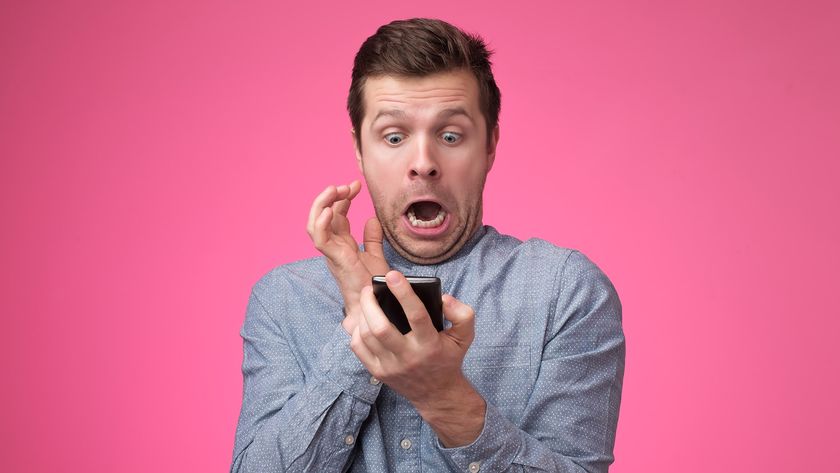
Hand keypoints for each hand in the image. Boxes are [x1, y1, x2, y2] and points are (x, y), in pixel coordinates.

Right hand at [307, 181, 388, 332]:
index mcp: (341, 244)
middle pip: (322, 216)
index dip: (342, 198)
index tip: (356, 185)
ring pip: (315, 224)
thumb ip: (373, 239)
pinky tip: (330, 210)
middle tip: (347, 186)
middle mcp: (333, 247)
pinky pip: (320, 239)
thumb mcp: (375, 256)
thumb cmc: (373, 285)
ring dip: (322, 204)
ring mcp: (332, 253)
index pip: (336, 215)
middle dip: (331, 197)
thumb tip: (372, 219)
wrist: (375, 306)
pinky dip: (322, 223)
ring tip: (335, 190)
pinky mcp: (335, 259)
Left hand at [350, 270, 485, 445]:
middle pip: (381, 328)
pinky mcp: (378, 372)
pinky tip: (362, 321)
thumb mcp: (464, 337)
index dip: (403, 293)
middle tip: (369, 288)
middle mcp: (408, 357)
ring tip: (366, 301)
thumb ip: (462, 314)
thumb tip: (445, 298)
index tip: (393, 275)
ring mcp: (391, 366)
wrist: (437, 393)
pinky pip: (358, 349)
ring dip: (362, 314)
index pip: (416, 315)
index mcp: (430, 345)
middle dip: (370, 303)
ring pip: (367, 336)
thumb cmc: (448, 358)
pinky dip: (356, 331)